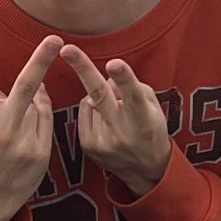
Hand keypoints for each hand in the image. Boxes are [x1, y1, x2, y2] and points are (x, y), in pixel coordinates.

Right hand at [0, 25, 61, 220]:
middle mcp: (2, 130)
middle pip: (24, 87)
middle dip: (40, 60)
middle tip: (54, 39)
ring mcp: (24, 142)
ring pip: (36, 104)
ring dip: (31, 100)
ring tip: (17, 116)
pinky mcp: (40, 153)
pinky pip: (45, 120)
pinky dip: (39, 114)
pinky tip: (29, 121)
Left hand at [59, 47, 174, 196]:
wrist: (144, 171)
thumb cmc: (151, 130)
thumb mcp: (153, 108)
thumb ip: (134, 88)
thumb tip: (106, 78)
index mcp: (143, 121)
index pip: (134, 96)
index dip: (124, 79)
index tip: (113, 64)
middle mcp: (121, 132)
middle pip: (99, 95)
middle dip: (83, 69)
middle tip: (67, 49)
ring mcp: (102, 141)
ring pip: (91, 100)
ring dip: (100, 97)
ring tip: (115, 114)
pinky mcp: (88, 146)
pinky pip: (84, 112)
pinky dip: (92, 109)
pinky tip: (105, 121)